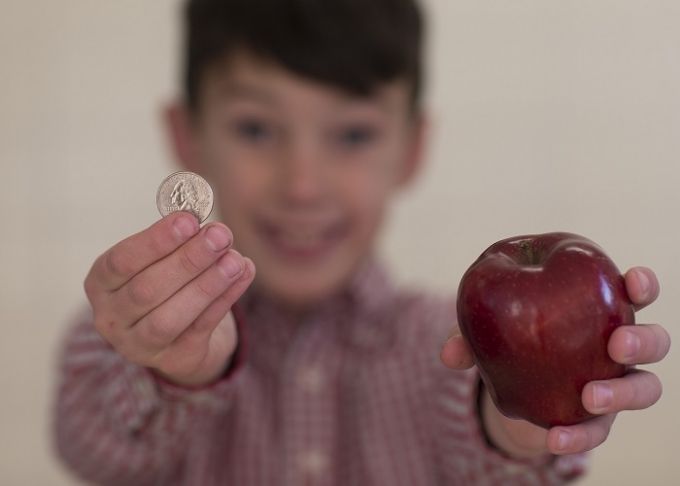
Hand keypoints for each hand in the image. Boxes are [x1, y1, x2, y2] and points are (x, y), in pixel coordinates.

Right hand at [84, 212, 254, 386]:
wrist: (181, 335)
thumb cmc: (168, 282)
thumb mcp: (161, 259)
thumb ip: (179, 241)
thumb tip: (211, 228)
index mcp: (101, 283)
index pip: (121, 262)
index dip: (156, 241)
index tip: (189, 221)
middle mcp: (112, 317)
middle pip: (147, 290)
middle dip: (188, 260)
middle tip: (220, 236)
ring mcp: (140, 345)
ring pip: (170, 317)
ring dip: (207, 285)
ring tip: (235, 260)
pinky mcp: (176, 359)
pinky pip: (201, 328)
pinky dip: (225, 299)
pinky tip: (244, 274)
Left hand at [441, 266, 670, 456]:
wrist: (509, 383)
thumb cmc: (507, 337)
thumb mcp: (486, 331)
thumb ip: (470, 337)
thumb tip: (449, 354)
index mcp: (597, 309)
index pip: (633, 292)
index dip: (640, 285)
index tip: (630, 280)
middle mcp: (616, 346)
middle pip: (654, 340)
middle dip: (642, 339)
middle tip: (617, 344)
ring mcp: (614, 383)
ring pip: (645, 388)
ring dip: (623, 392)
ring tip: (590, 396)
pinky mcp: (598, 419)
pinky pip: (599, 430)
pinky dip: (579, 437)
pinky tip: (556, 439)